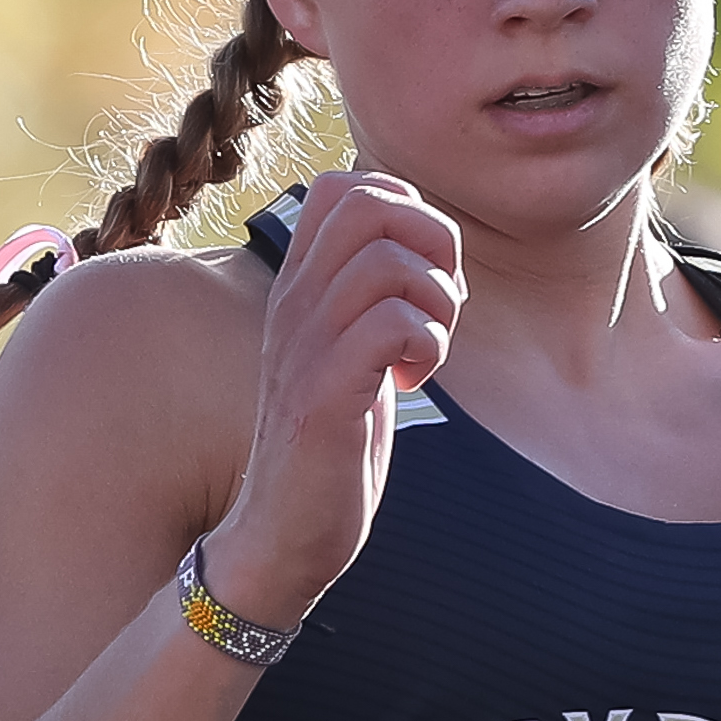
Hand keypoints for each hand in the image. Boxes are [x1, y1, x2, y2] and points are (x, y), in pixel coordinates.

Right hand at [206, 169, 464, 627]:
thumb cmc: (331, 447)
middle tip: (438, 306)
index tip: (423, 276)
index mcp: (301, 287)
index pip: (348, 186)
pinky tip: (412, 383)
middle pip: (371, 203)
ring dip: (436, 303)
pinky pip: (390, 326)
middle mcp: (294, 302)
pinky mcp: (323, 394)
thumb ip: (373, 301)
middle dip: (434, 242)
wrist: (283, 535)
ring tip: (426, 352)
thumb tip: (429, 255)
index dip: (409, 210)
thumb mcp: (351, 355)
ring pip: (388, 262)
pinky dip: (424, 346)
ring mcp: (304, 345)